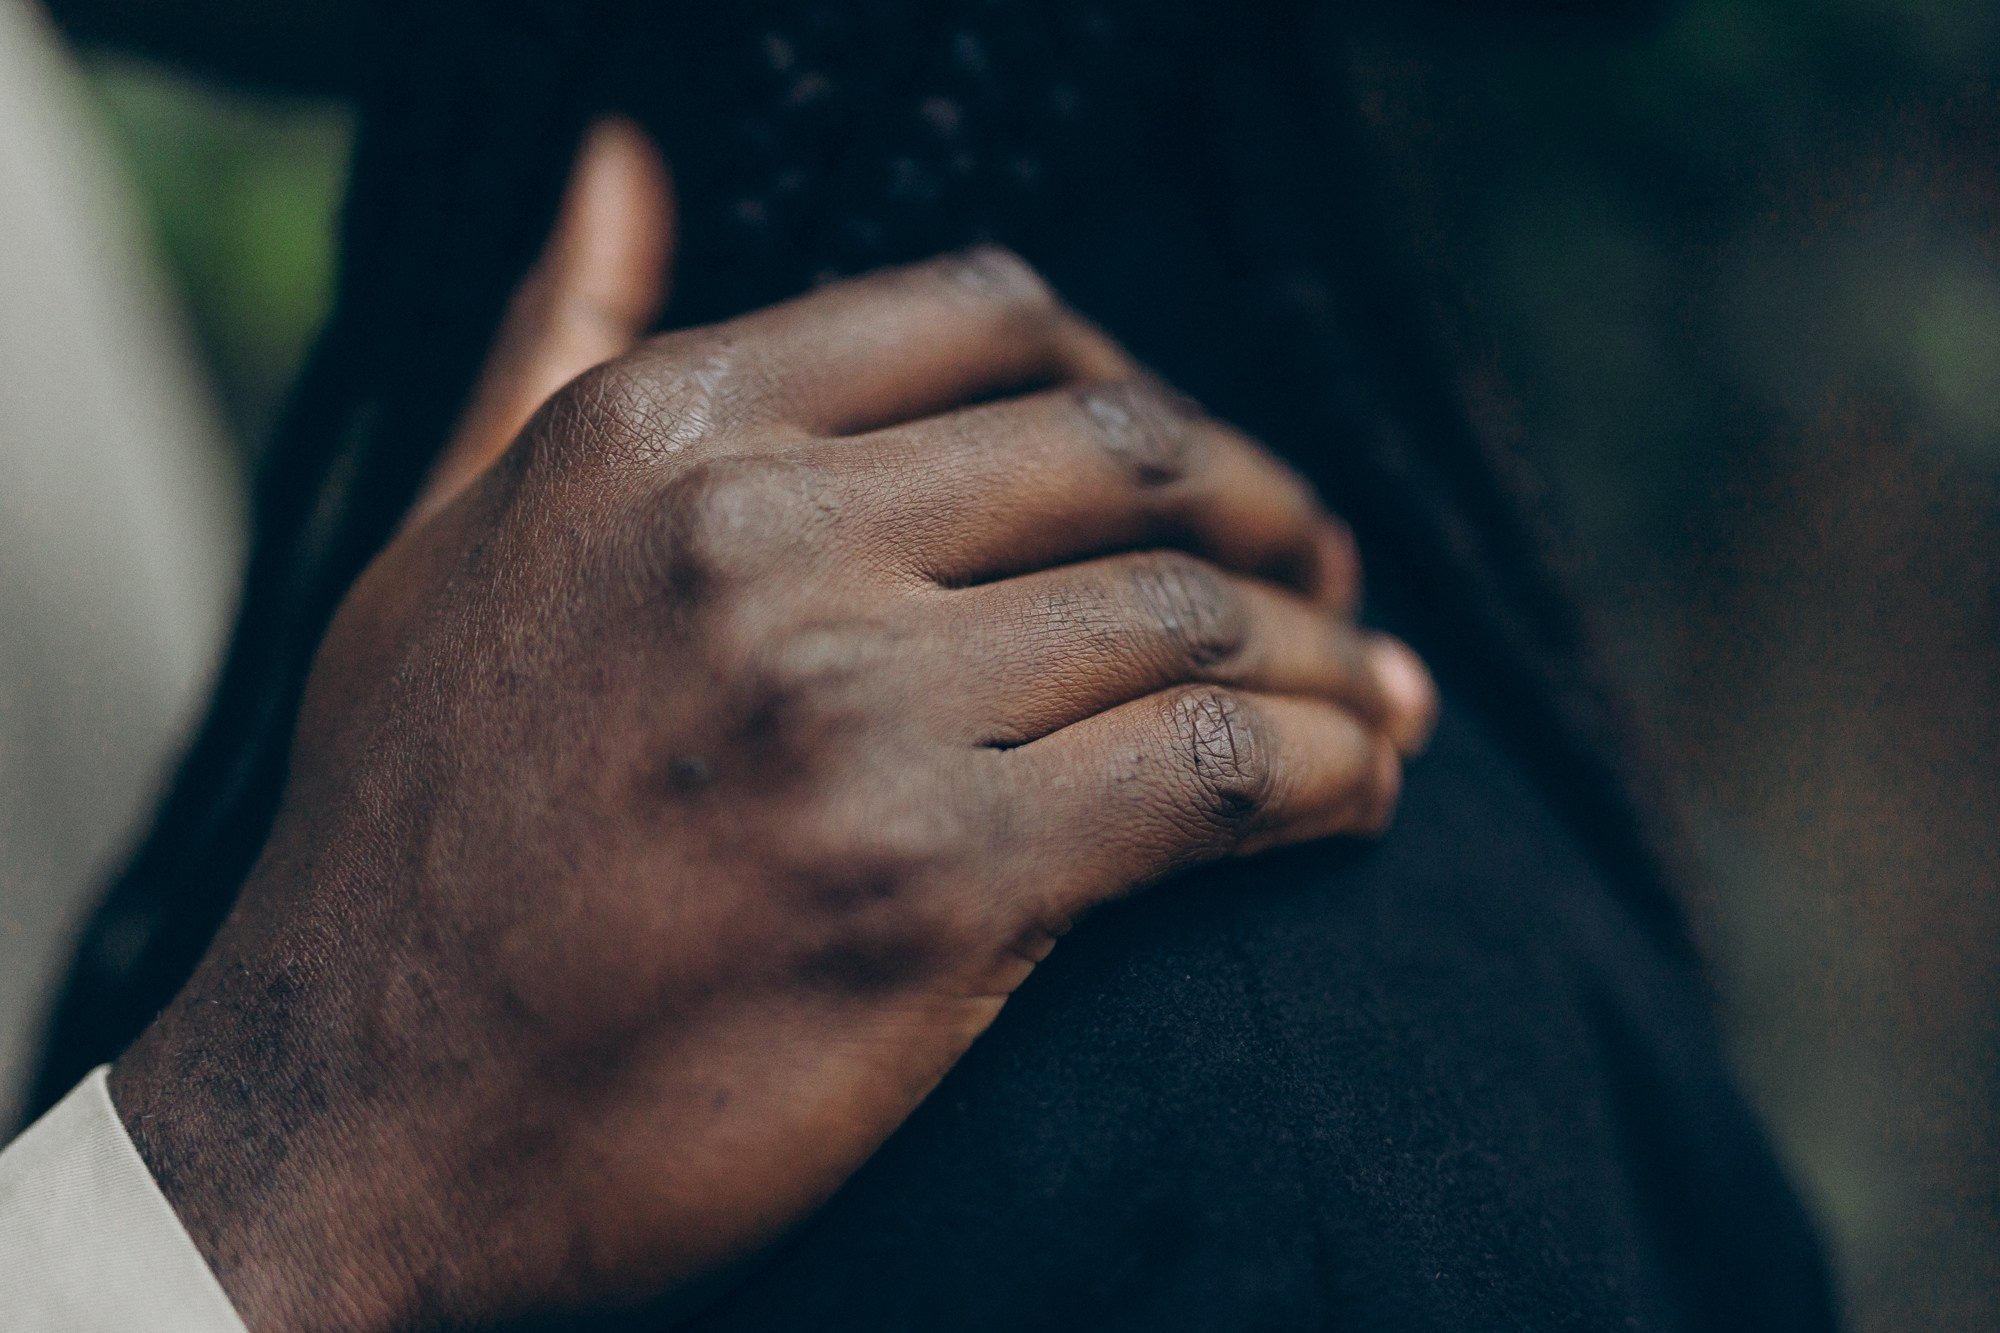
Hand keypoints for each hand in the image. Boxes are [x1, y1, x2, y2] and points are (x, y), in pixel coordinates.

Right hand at [109, 127, 1435, 1330]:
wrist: (350, 1117)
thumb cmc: (403, 832)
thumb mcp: (447, 541)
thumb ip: (555, 340)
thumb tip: (621, 154)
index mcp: (660, 431)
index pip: (994, 320)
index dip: (1137, 386)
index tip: (1195, 470)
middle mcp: (761, 537)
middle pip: (1128, 456)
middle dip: (1269, 509)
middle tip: (1333, 573)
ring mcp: (850, 708)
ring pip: (1196, 615)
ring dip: (1334, 656)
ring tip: (1382, 701)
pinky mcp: (931, 882)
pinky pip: (1213, 775)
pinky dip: (1327, 772)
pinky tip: (1360, 792)